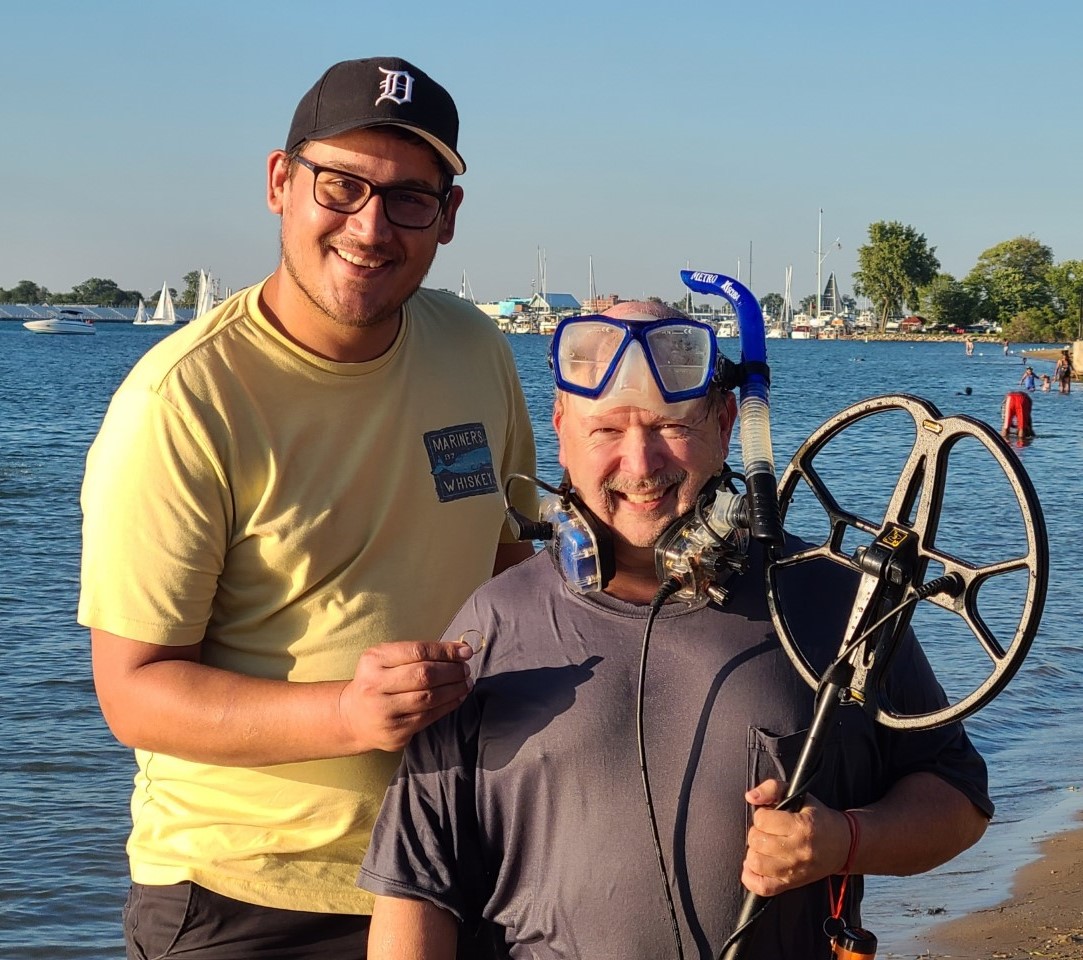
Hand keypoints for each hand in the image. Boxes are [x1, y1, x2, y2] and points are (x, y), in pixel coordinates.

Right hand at [341, 641, 473, 752]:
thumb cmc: (378, 682)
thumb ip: (418, 653)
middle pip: (424, 675)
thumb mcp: (387, 659)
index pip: (417, 651)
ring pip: (429, 698)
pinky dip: (448, 705)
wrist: (353, 717)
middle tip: (465, 669)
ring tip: (465, 683)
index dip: (446, 651)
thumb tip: (460, 650)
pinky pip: (428, 717)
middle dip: (452, 671)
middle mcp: (375, 685)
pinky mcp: (394, 733)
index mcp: (374, 660)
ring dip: (454, 689)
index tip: (465, 652)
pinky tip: (457, 698)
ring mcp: (384, 711)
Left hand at [740, 779, 851, 896]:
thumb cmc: (819, 819)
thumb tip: (750, 796)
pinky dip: (751, 877)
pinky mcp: (791, 884)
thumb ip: (772, 788)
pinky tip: (755, 866)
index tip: (770, 817)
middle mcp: (797, 850)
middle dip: (757, 832)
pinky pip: (762, 887)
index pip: (762, 820)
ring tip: (764, 847)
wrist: (844, 846)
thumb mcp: (800, 796)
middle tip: (767, 832)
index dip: (761, 815)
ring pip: (756, 863)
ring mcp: (794, 870)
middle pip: (756, 841)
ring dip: (754, 852)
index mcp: (801, 826)